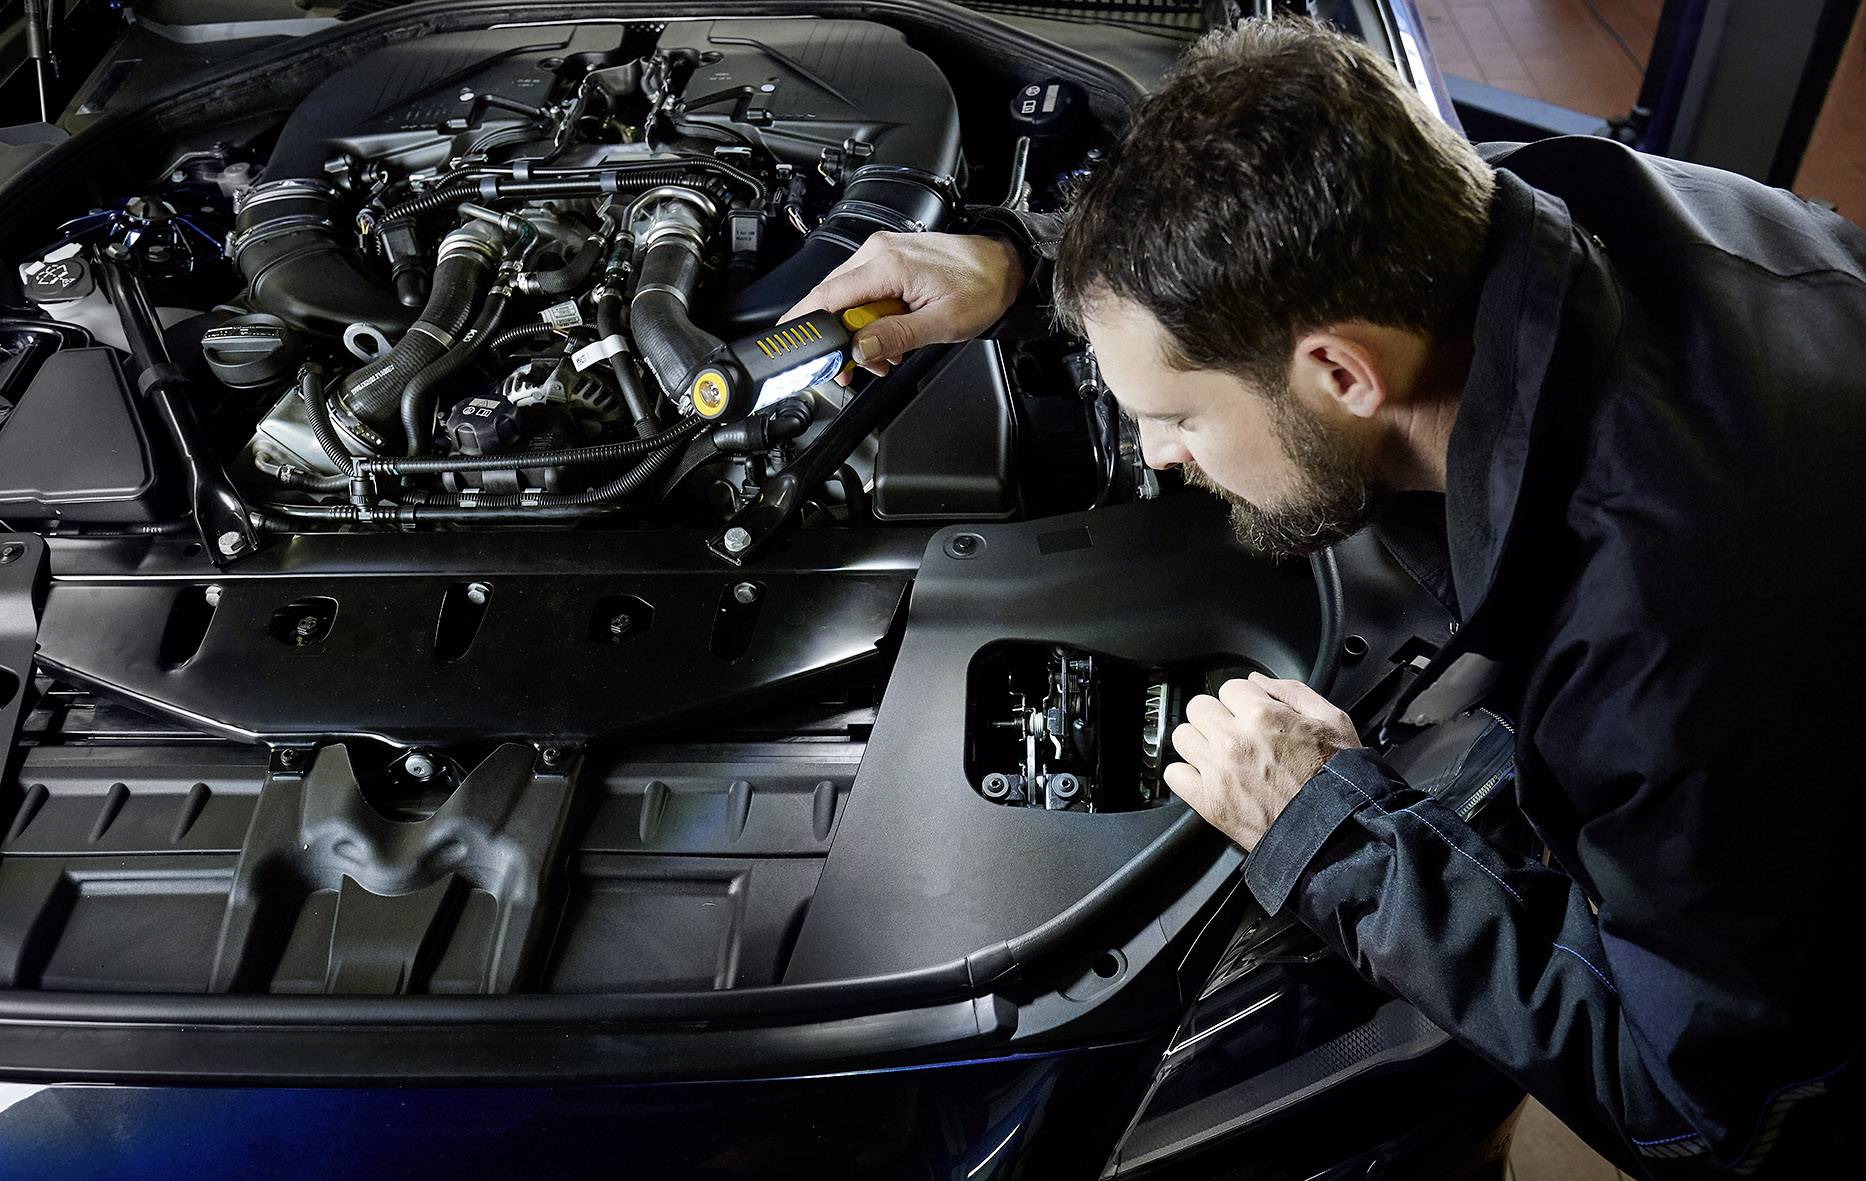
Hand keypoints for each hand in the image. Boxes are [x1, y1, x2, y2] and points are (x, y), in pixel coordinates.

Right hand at [779, 232, 1023, 379]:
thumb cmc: (982, 288)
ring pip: (846, 298)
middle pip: (832, 299)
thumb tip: (859, 348)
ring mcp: (882, 253)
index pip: (829, 296)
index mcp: (888, 264)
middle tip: (850, 370)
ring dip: (856, 333)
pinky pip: (863, 291)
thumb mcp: (941, 324)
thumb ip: (895, 336)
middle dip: (837, 339)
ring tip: (880, 358)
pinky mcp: (889, 259)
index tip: (792, 345)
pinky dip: (868, 319)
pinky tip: (886, 338)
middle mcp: (878, 252)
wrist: (1004, 266)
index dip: (805, 323)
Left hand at [1166, 672, 1359, 848]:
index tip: (1251, 716)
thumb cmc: (1336, 779)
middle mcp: (1234, 739)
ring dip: (1199, 743)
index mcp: (1262, 715)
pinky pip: (1174, 774)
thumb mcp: (1333, 721)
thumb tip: (1256, 679)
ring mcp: (1218, 770)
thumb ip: (1292, 691)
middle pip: (1199, 707)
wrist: (1335, 830)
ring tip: (1221, 756)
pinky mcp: (1209, 801)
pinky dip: (1187, 775)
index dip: (1243, 701)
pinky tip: (1208, 777)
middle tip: (1235, 734)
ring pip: (1182, 736)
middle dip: (1217, 717)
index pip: (1229, 687)